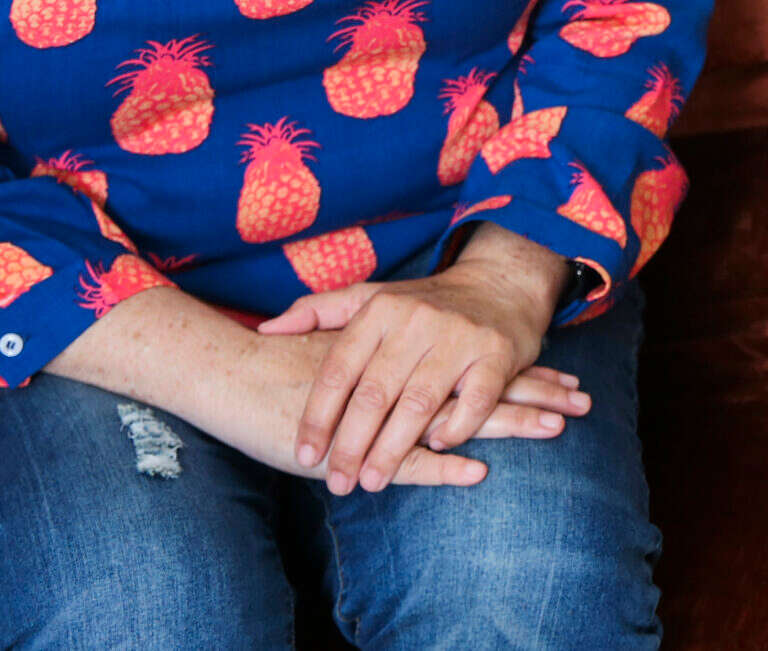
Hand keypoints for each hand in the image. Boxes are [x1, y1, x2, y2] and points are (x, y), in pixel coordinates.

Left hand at [254, 263, 562, 493]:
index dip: (318, 416)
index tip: (304, 453)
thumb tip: (267, 330)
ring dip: (393, 449)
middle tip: (337, 483)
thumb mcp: (372, 296)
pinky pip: (475, 401)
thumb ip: (319, 311)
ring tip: (372, 481)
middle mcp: (418, 320)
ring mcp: (459, 337)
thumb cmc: (426, 303)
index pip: (340, 369)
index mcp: (381, 310)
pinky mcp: (497, 354)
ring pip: (419, 403)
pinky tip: (436, 448)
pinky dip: (455, 429)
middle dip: (351, 444)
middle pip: (375, 393)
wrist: (501, 284)